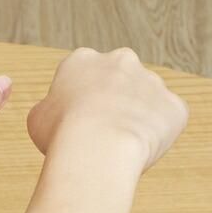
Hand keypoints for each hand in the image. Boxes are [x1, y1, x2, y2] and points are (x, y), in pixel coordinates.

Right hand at [27, 47, 188, 170]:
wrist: (98, 146)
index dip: (77, 104)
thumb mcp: (37, 119)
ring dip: (135, 120)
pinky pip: (167, 122)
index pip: (82, 77)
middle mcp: (121, 61)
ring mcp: (152, 82)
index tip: (74, 124)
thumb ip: (49, 110)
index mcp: (83, 60)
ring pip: (145, 102)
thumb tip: (52, 114)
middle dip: (112, 104)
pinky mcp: (174, 106)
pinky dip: (157, 137)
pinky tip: (139, 152)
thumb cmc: (62, 135)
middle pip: (118, 82)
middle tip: (99, 135)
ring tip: (118, 148)